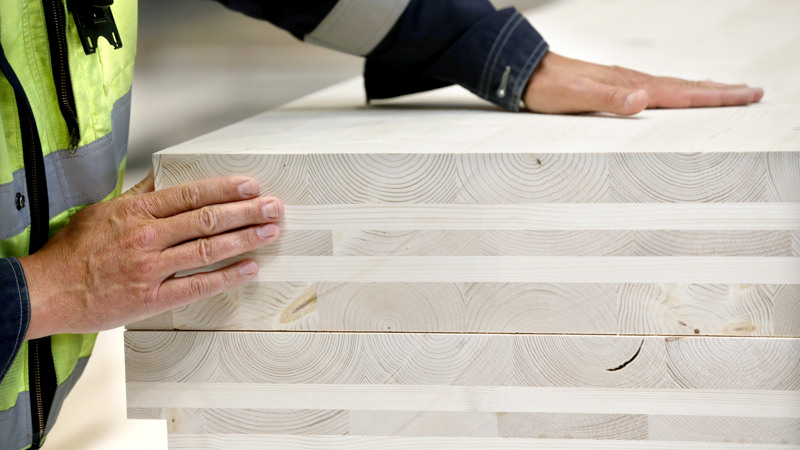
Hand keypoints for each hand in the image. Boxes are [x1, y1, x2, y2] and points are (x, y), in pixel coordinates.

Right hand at [20, 170, 282, 338]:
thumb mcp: (103, 211)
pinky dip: (227, 277)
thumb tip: (164, 179)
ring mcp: (151, 268)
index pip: (191, 194)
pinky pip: (197, 285)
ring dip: (245, 239)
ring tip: (270, 232)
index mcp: (136, 212)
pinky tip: (248, 269)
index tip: (250, 186)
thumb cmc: (72, 252)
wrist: (46, 291)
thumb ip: (138, 197)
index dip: (225, 189)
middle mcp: (147, 237)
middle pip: (207, 219)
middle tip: (274, 207)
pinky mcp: (151, 298)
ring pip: (208, 249)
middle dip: (246, 211)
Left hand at [523, 51, 763, 115]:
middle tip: (753, 93)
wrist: (525, 71)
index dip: (715, 97)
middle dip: (721, 92)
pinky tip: (674, 92)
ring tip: (727, 92)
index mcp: (631, 86)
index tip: (746, 96)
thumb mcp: (575, 97)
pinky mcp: (614, 84)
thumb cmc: (548, 88)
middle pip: (686, 87)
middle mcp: (632, 81)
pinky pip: (657, 87)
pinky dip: (676, 90)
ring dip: (703, 90)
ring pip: (674, 86)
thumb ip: (608, 100)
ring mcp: (625, 81)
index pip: (682, 93)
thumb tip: (642, 100)